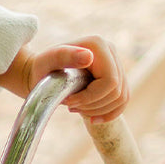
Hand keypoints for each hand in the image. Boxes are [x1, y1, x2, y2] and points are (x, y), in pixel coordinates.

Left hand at [0, 35, 128, 121]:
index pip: (110, 82)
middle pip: (117, 91)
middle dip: (93, 105)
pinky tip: (93, 118)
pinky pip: (123, 100)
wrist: (41, 71)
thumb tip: (88, 57)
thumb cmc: (42, 67)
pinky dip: (110, 113)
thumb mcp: (47, 60)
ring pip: (121, 98)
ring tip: (76, 108)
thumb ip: (64, 56)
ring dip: (99, 110)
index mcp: (98, 45)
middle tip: (70, 105)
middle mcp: (111, 52)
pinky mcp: (117, 77)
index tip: (68, 101)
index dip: (91, 97)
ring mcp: (116, 64)